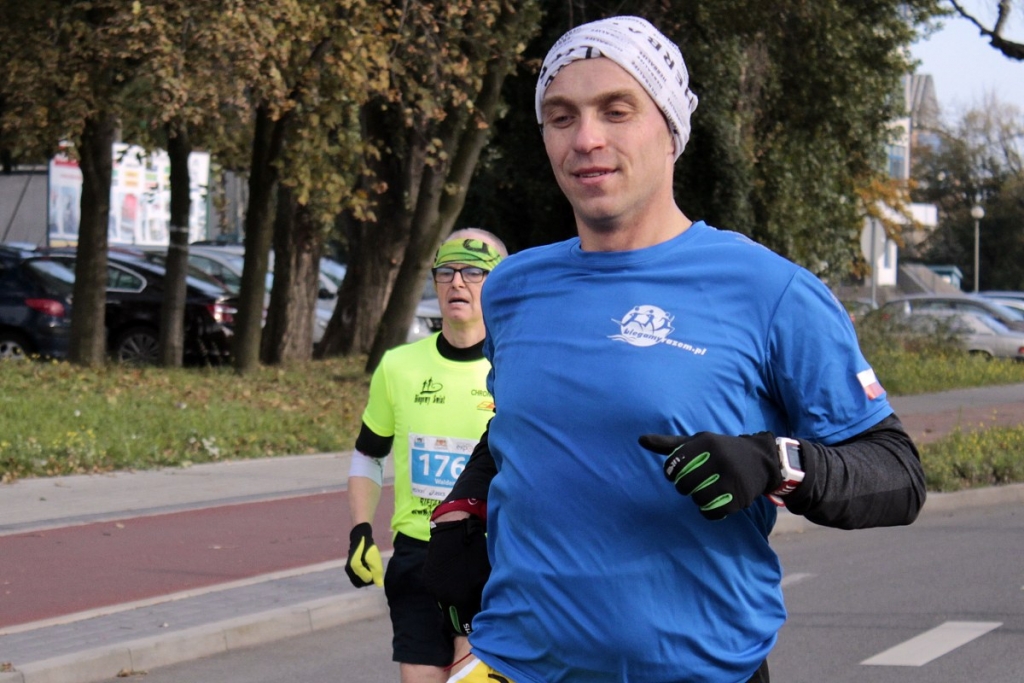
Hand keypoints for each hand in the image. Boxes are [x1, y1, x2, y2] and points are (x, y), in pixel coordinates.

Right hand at [345, 522, 383, 587]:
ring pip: (358, 581)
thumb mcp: (375, 560)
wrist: (361, 539)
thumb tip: (379, 585)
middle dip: (368, 578)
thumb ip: (377, 573)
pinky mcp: (349, 569)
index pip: (367, 580)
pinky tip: (365, 568)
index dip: (373, 576)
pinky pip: (356, 577)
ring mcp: (348, 570)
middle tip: (372, 569)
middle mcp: (349, 571)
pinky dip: (361, 575)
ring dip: (365, 577)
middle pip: (361, 583)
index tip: (375, 568)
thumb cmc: (368, 549)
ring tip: (369, 568)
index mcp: (355, 567)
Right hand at [422, 516, 489, 635]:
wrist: (454, 530)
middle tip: (469, 607)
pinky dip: (444, 588)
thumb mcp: (484, 576)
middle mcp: (442, 598)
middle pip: (451, 615)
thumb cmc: (474, 552)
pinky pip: (436, 591)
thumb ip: (482, 597)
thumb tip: (482, 611)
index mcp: (459, 599)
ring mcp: (432, 588)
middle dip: (460, 614)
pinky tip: (452, 577)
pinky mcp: (426, 578)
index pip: (463, 624)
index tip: (475, 620)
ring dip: (451, 601)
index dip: (469, 624)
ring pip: (442, 603)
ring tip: (461, 589)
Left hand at [639, 431, 781, 520]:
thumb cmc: (721, 450)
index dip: (672, 473)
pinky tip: (716, 501)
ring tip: (707, 490)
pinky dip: (709, 511)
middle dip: (686, 487)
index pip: (673, 465)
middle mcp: (719, 459)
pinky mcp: (739, 498)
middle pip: (684, 485)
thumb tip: (640, 440)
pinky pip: (712, 513)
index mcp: (705, 443)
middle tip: (695, 483)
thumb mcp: (698, 442)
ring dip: (698, 499)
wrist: (762, 460)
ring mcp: (731, 479)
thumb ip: (670, 444)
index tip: (680, 473)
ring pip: (698, 499)